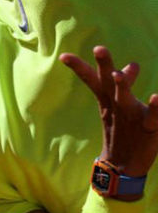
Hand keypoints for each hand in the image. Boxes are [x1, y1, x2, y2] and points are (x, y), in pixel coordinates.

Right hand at [60, 46, 157, 178]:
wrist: (124, 164)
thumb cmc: (123, 130)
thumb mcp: (120, 104)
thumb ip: (127, 82)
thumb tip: (134, 64)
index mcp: (106, 98)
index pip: (91, 78)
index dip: (77, 66)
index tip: (63, 56)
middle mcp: (115, 105)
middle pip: (106, 82)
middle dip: (104, 65)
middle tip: (99, 49)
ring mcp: (131, 116)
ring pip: (124, 98)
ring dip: (122, 86)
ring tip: (118, 75)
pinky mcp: (149, 128)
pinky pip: (153, 117)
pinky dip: (155, 108)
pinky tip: (156, 97)